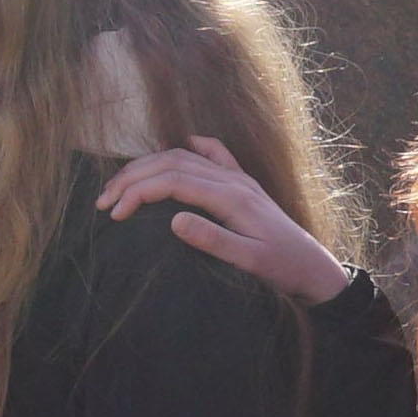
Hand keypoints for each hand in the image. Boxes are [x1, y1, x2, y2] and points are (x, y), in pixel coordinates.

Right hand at [95, 142, 344, 298]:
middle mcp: (233, 180)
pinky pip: (212, 154)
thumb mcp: (249, 261)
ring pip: (184, 156)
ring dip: (149, 166)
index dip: (138, 192)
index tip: (114, 213)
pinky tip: (174, 150)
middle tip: (103, 200)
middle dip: (133, 177)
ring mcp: (238, 178)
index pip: (172, 180)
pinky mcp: (242, 184)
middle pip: (171, 162)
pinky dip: (187, 148)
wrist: (314, 268)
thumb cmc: (282, 268)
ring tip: (122, 185)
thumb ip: (213, 240)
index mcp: (231, 196)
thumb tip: (174, 220)